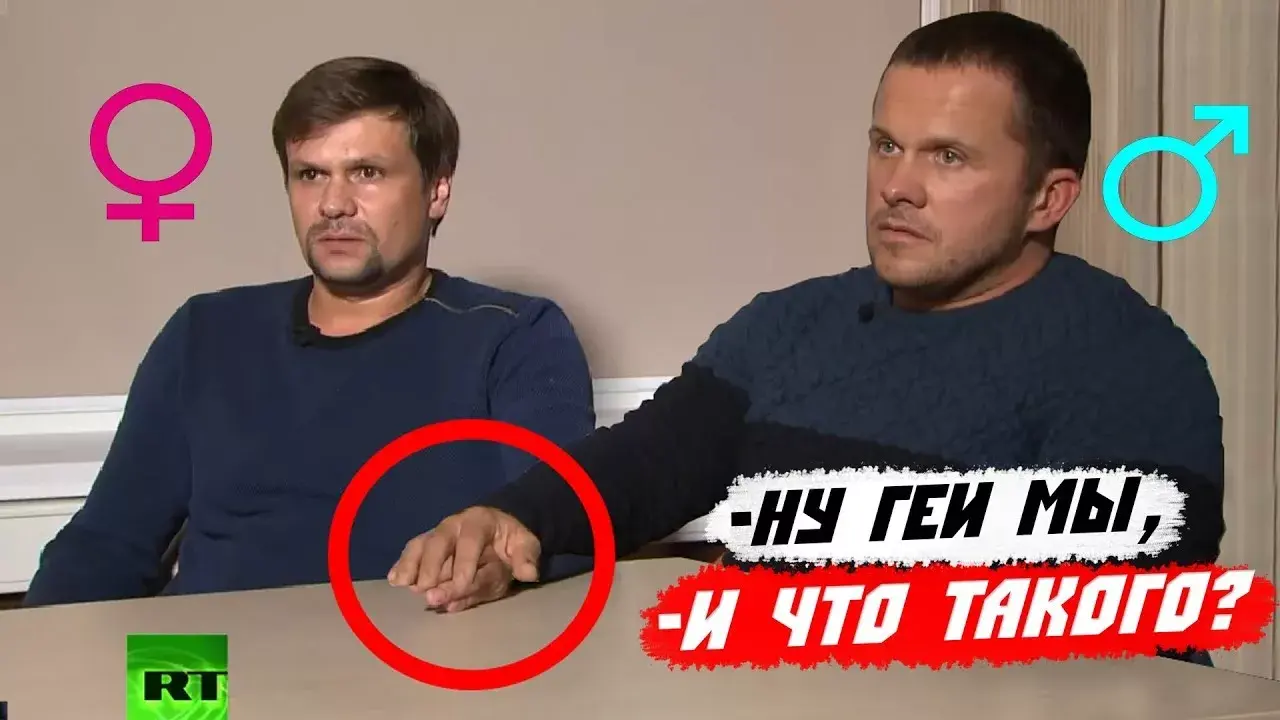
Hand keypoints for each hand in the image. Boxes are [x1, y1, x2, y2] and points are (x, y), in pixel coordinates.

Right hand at [388, 506, 541, 610]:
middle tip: (426, 589)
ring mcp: (438, 534)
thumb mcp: (526, 544)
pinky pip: (413, 551)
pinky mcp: (428, 545)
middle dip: (431, 565)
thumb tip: (529, 573)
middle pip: (438, 541)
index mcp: (480, 521)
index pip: (470, 541)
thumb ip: (527, 558)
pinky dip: (403, 565)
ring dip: (411, 564)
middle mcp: (454, 525)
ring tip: (403, 583)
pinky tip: (395, 580)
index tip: (460, 585)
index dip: (464, 563)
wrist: (500, 525)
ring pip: (421, 545)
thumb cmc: (511, 538)